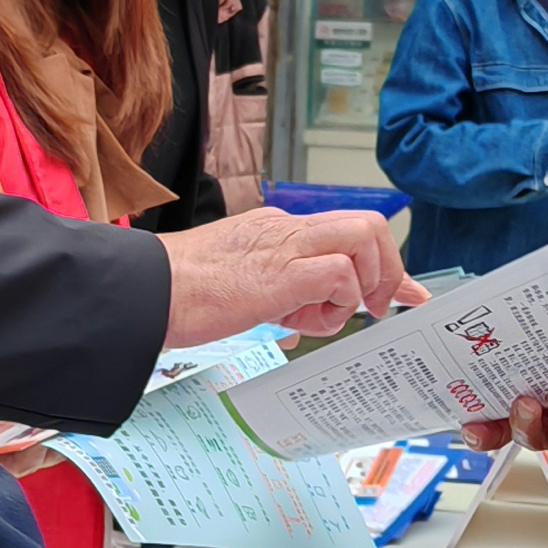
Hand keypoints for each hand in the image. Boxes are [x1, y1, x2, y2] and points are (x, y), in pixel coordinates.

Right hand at [162, 205, 428, 342]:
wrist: (142, 292)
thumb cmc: (176, 296)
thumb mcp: (239, 292)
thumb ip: (274, 300)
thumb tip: (296, 323)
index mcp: (275, 230)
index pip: (346, 232)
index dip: (386, 263)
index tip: (406, 292)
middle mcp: (286, 229)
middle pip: (369, 224)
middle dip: (388, 270)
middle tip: (374, 309)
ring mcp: (286, 246)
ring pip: (365, 236)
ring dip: (365, 283)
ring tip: (327, 316)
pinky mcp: (282, 272)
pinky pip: (340, 273)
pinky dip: (338, 301)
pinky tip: (303, 320)